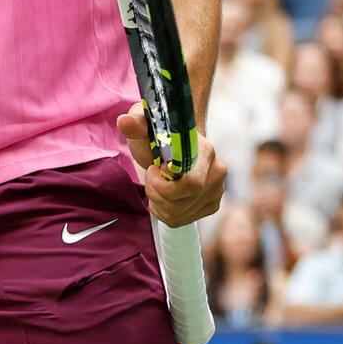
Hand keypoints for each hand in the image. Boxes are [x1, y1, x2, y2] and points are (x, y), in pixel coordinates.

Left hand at [119, 105, 224, 228]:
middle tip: (150, 177)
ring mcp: (216, 191)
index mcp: (205, 151)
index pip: (191, 183)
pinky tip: (163, 197)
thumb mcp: (145, 125)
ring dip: (158, 204)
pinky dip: (165, 212)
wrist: (175, 145)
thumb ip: (136, 124)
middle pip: (181, 203)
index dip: (164, 184)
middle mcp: (217, 173)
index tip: (152, 168)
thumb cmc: (160, 135)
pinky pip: (182, 220)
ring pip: (178, 215)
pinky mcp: (210, 205)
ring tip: (156, 186)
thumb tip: (125, 122)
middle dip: (156, 194)